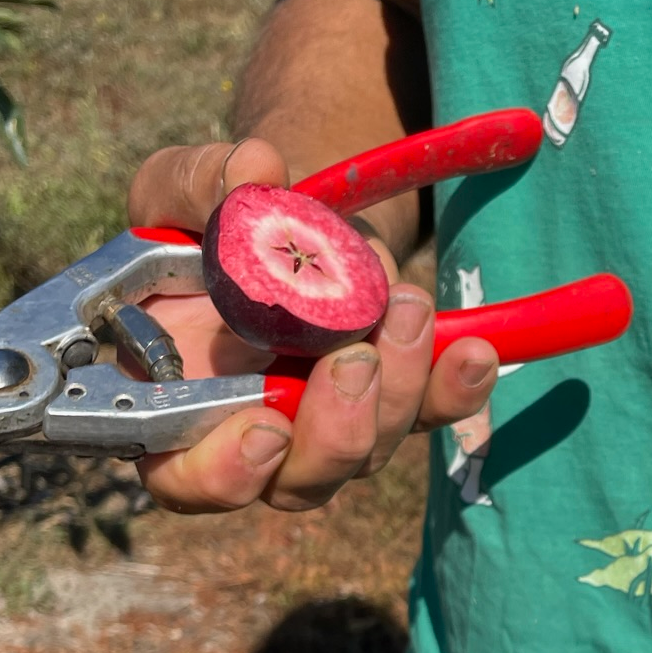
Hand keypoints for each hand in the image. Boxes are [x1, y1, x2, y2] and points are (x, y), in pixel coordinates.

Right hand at [125, 138, 498, 512]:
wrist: (278, 218)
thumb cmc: (205, 220)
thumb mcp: (177, 191)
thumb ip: (193, 185)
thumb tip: (254, 172)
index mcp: (176, 405)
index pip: (187, 478)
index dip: (224, 474)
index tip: (265, 430)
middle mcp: (253, 435)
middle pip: (300, 480)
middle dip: (335, 429)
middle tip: (354, 357)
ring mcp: (328, 427)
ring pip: (370, 449)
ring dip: (398, 389)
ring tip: (408, 308)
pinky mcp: (390, 401)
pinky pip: (431, 414)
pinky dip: (456, 389)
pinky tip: (476, 352)